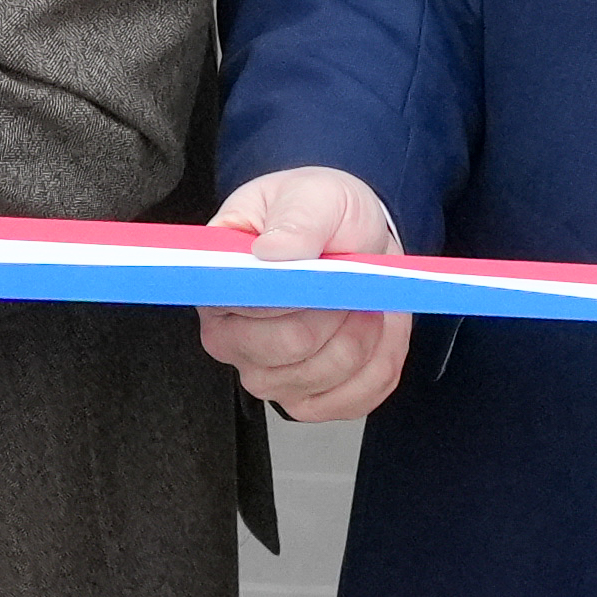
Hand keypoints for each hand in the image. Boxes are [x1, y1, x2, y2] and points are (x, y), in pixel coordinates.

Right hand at [203, 164, 413, 424]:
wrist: (351, 240)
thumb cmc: (317, 218)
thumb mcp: (311, 196)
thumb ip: (295, 220)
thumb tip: (272, 251)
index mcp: (218, 288)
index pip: (249, 306)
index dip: (297, 292)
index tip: (326, 267)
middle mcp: (232, 340)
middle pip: (290, 349)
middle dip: (337, 312)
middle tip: (352, 282)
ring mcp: (268, 376)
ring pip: (327, 374)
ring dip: (363, 336)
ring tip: (362, 301)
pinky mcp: (308, 400)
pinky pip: (354, 397)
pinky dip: (379, 364)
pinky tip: (372, 334)